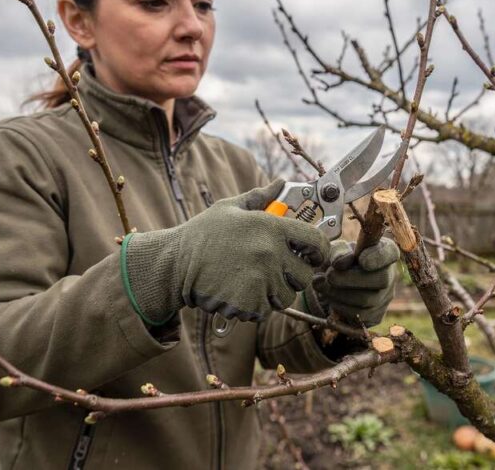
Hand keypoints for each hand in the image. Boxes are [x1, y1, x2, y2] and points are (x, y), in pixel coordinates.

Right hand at [123, 179, 329, 323]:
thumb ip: (260, 197)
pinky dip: (254, 306)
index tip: (313, 255)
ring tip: (250, 281)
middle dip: (294, 276)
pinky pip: (265, 310)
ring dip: (273, 293)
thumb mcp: (230, 207)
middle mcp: (271, 253)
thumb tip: (281, 183)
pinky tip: (237, 292)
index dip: (320, 250)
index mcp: (271, 227)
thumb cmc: (203, 234)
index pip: (317, 241)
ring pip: (285, 296)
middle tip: (275, 272)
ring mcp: (261, 280)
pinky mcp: (249, 303)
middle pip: (305, 276)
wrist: (174, 264)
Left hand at [307, 238, 398, 326]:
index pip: (390, 253)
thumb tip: (340, 263)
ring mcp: (385, 298)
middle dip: (350, 279)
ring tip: (322, 285)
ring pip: (368, 301)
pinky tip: (329, 298)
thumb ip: (339, 252)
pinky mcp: (376, 316)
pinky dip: (340, 308)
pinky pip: (360, 317)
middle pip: (381, 280)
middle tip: (329, 275)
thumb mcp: (336, 250)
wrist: (334, 282)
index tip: (361, 259)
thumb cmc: (339, 259)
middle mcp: (390, 275)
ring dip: (340, 294)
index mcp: (385, 252)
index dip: (378, 257)